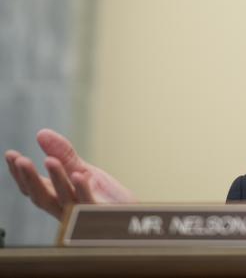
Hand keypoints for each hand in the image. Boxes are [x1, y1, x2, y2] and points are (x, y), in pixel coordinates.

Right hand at [5, 129, 135, 219]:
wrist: (131, 213)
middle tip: (21, 160)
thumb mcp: (83, 170)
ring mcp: (83, 214)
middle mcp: (65, 208)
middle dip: (30, 179)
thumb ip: (63, 154)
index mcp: (57, 198)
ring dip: (57, 180)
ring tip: (49, 160)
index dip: (20, 174)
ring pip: (65, 199)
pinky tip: (79, 175)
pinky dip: (83, 190)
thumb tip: (41, 133)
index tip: (11, 155)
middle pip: (43, 198)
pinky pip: (90, 203)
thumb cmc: (104, 197)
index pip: (33, 189)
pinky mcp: (101, 215)